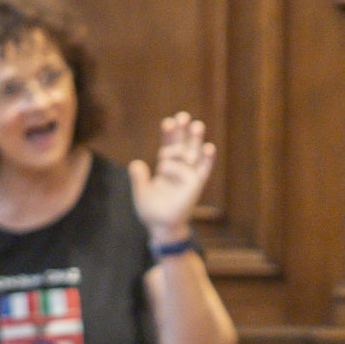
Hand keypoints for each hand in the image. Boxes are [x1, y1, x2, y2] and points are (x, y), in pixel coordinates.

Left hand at [130, 114, 216, 242]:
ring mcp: (189, 176)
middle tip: (183, 116)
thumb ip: (139, 179)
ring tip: (197, 125)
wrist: (162, 228)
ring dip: (195, 140)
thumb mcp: (141, 193)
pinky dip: (207, 160)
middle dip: (182, 131)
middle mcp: (179, 168)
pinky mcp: (196, 185)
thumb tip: (135, 164)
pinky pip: (203, 170)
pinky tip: (209, 147)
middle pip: (182, 145)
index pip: (168, 145)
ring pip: (193, 154)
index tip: (168, 122)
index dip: (169, 134)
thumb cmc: (152, 211)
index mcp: (166, 167)